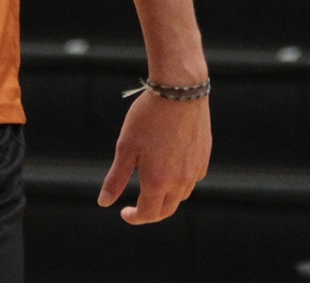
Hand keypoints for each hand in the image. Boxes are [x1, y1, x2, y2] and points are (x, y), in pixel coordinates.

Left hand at [97, 88, 210, 223]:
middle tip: (136, 207)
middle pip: (167, 210)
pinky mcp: (204, 157)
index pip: (148, 213)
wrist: (179, 92)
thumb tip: (104, 202)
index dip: (134, 217)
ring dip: (166, 199)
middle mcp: (181, 181)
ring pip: (182, 195)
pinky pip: (193, 179)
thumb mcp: (125, 148)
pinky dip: (180, 183)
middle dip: (150, 213)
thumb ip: (116, 178)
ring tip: (151, 188)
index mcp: (158, 182)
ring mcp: (195, 170)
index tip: (123, 212)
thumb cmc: (147, 118)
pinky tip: (170, 171)